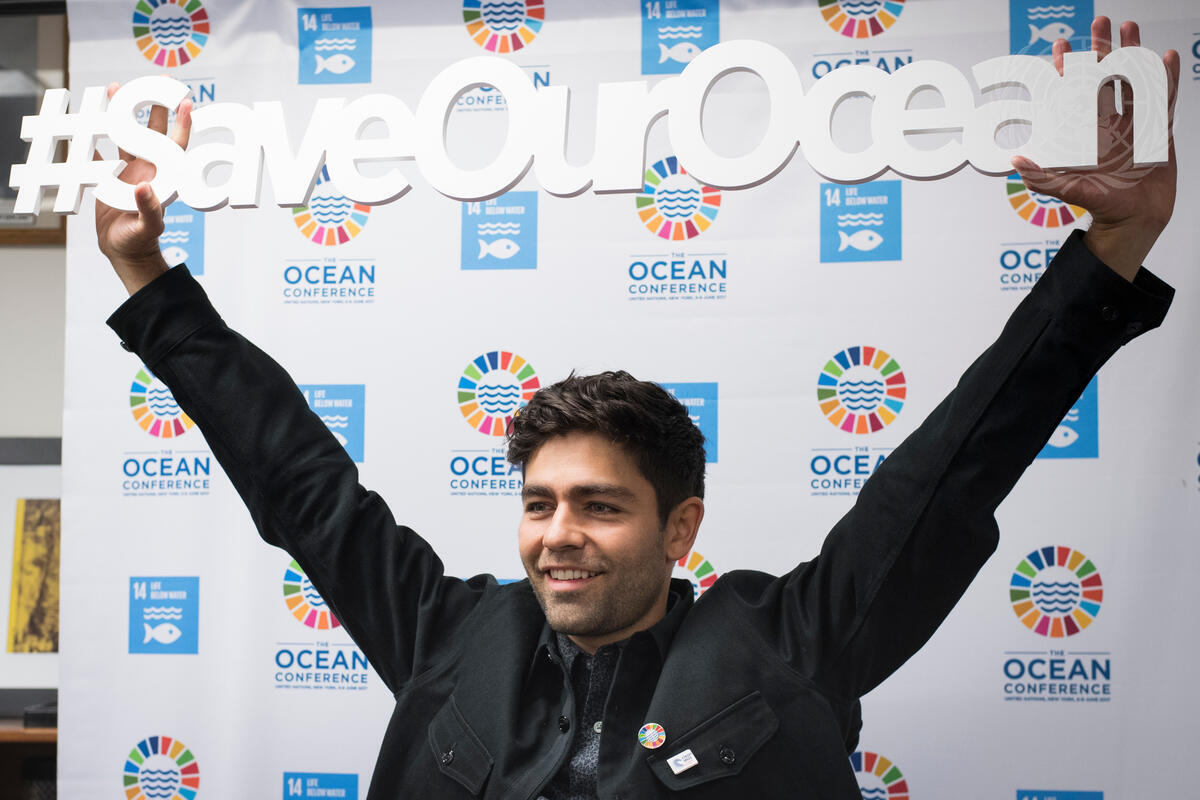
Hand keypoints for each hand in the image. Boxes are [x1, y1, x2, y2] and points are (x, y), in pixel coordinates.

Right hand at [94, 83, 192, 294]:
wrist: (125, 251)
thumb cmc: (141, 241)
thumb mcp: (147, 227)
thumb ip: (149, 209)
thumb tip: (144, 187)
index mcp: (161, 177)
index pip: (175, 146)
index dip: (181, 125)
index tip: (186, 102)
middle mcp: (148, 169)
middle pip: (152, 132)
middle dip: (154, 107)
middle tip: (157, 81)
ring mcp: (129, 171)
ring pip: (127, 135)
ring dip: (122, 114)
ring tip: (116, 90)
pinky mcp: (110, 178)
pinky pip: (101, 152)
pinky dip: (95, 138)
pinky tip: (89, 120)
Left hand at [1011, 17, 1179, 280]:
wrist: (1134, 220)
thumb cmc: (1100, 207)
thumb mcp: (1070, 191)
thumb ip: (1044, 178)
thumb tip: (1015, 162)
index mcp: (1084, 133)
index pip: (1073, 93)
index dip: (1066, 70)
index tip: (1062, 46)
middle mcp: (1107, 123)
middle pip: (1104, 77)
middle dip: (1101, 49)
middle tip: (1099, 20)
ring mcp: (1134, 124)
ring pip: (1133, 80)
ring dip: (1132, 54)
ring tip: (1131, 26)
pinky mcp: (1158, 130)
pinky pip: (1163, 98)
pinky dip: (1166, 78)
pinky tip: (1166, 56)